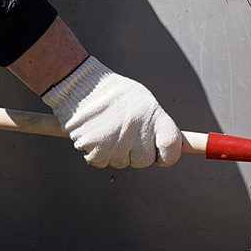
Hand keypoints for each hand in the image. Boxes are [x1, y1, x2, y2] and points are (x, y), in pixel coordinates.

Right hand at [41, 57, 182, 168]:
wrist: (79, 86)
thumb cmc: (111, 92)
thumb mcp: (142, 100)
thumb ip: (156, 123)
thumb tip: (168, 142)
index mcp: (153, 115)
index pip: (172, 147)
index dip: (168, 155)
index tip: (162, 155)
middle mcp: (138, 130)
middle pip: (145, 161)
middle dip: (136, 153)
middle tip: (124, 134)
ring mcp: (117, 142)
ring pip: (122, 163)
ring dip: (114, 152)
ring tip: (107, 129)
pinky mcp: (97, 150)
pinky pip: (101, 162)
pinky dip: (96, 152)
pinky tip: (95, 134)